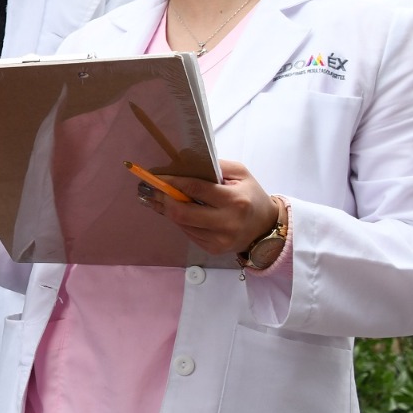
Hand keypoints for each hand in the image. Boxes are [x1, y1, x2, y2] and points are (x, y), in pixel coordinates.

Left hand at [138, 159, 278, 255]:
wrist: (265, 227)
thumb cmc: (251, 196)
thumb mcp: (240, 174)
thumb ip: (216, 167)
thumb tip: (185, 163)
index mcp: (234, 200)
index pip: (195, 189)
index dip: (172, 182)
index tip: (156, 176)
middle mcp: (226, 222)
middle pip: (182, 213)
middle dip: (162, 199)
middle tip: (148, 190)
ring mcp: (219, 240)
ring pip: (182, 224)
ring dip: (166, 210)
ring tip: (154, 198)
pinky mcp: (213, 249)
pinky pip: (188, 233)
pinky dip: (179, 221)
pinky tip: (173, 211)